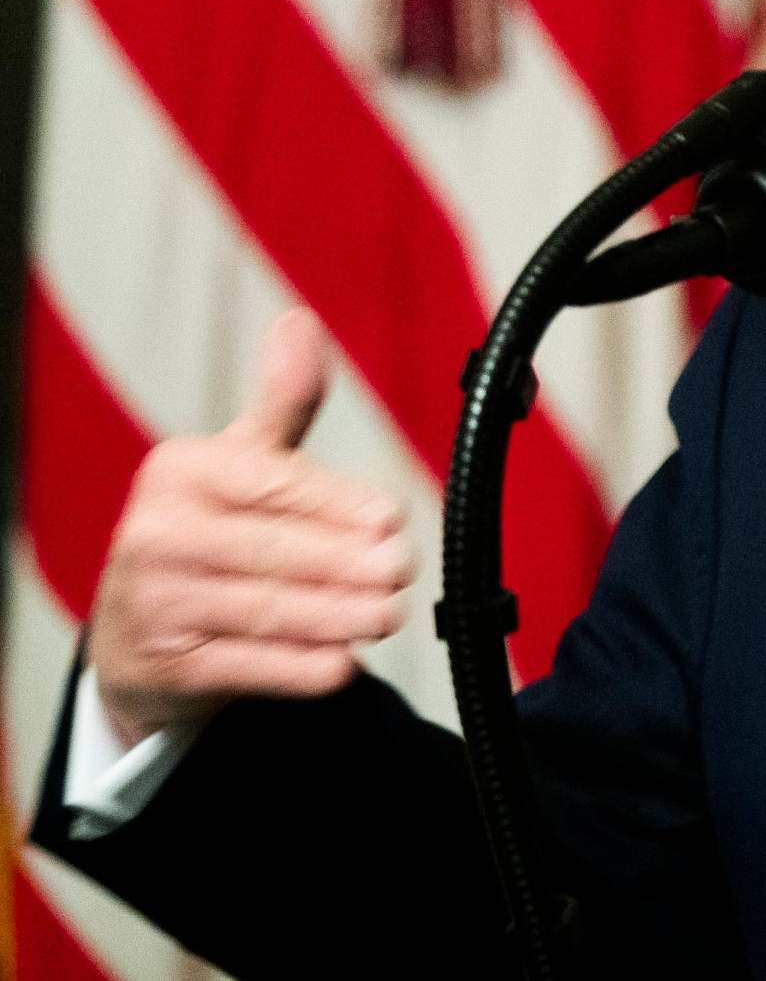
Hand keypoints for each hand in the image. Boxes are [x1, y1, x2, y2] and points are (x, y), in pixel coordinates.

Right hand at [84, 309, 415, 750]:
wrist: (137, 636)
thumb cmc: (206, 533)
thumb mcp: (236, 463)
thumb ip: (282, 403)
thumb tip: (300, 323)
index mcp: (181, 472)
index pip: (276, 487)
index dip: (338, 507)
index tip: (392, 521)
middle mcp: (157, 534)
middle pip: (276, 552)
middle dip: (348, 565)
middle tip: (401, 572)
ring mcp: (154, 604)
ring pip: (267, 611)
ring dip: (337, 617)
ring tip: (387, 614)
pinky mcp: (165, 668)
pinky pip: (247, 668)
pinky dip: (299, 668)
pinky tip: (341, 664)